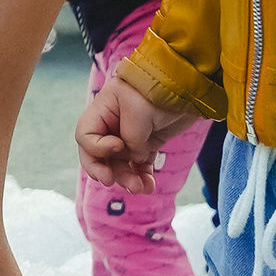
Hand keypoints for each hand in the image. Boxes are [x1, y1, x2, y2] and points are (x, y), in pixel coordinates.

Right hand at [76, 70, 196, 194]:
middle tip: (113, 182)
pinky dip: (143, 178)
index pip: (85, 136)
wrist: (190, 87)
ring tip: (139, 188)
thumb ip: (131, 138)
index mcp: (103, 110)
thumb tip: (135, 158)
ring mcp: (130, 136)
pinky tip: (149, 186)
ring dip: (126, 179)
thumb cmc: (160, 89)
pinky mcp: (148, 144)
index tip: (118, 146)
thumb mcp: (139, 111)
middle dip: (106, 171)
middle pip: (98, 156)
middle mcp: (112, 124)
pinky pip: (139, 166)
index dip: (97, 148)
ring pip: (119, 165)